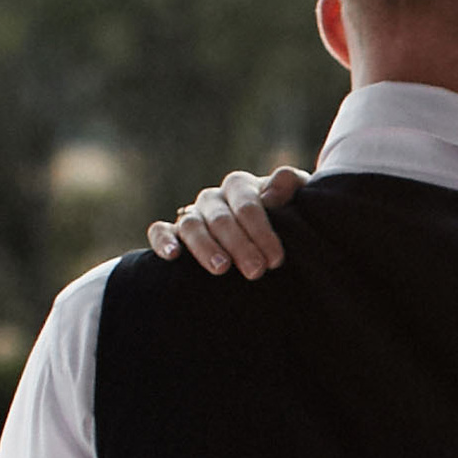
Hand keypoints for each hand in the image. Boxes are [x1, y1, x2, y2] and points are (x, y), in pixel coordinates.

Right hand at [148, 166, 305, 276]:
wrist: (272, 236)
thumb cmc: (287, 218)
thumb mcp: (298, 199)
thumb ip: (290, 186)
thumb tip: (270, 194)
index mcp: (240, 187)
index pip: (247, 204)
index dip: (261, 231)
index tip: (276, 259)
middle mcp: (214, 199)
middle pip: (221, 218)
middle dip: (240, 245)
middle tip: (256, 271)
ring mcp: (192, 215)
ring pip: (191, 225)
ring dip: (205, 246)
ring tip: (222, 268)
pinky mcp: (173, 234)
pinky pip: (159, 231)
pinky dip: (162, 240)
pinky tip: (173, 255)